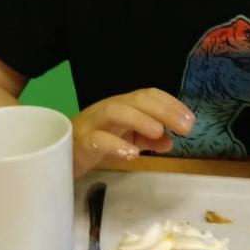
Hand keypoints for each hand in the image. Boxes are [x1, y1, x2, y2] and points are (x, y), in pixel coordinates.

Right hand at [71, 88, 194, 177]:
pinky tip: (132, 154)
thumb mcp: (128, 140)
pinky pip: (98, 139)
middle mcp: (110, 108)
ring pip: (116, 111)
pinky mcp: (81, 141)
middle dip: (164, 110)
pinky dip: (115, 145)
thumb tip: (170, 141)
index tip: (191, 120)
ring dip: (140, 119)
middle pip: (138, 99)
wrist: (58, 153)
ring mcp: (94, 122)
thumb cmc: (97, 142)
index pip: (149, 95)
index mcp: (124, 105)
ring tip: (159, 133)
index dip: (171, 104)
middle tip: (186, 128)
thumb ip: (149, 140)